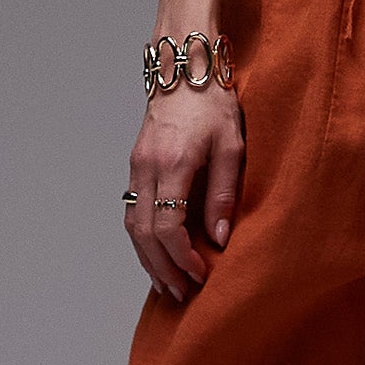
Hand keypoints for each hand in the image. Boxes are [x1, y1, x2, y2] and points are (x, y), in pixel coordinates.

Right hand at [125, 83, 244, 303]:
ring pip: (133, 226)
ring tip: (167, 285)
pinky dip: (142, 240)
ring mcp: (136, 167)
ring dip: (148, 259)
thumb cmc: (214, 104)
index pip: (167, 225)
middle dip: (163, 268)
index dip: (182, 257)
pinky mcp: (135, 166)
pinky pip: (133, 211)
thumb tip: (219, 239)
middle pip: (145, 233)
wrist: (184, 70)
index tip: (200, 273)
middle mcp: (147, 167)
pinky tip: (156, 256)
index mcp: (172, 163)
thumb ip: (224, 193)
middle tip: (182, 293)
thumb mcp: (232, 147)